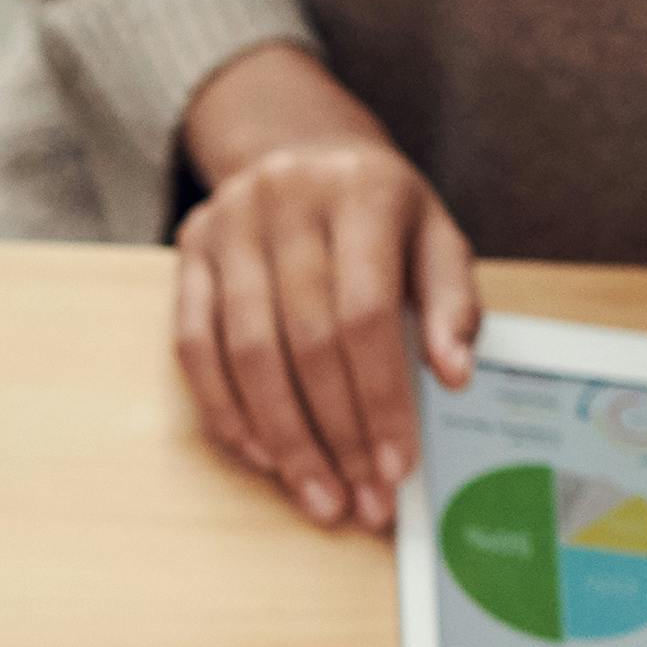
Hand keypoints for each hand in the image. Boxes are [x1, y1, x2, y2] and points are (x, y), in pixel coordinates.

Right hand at [170, 44, 475, 532]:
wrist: (296, 147)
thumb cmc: (377, 210)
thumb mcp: (433, 236)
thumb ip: (452, 303)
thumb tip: (456, 376)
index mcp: (362, 191)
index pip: (367, 313)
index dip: (379, 398)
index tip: (395, 464)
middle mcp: (288, 201)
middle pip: (306, 342)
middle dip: (336, 434)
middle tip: (358, 499)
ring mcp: (230, 226)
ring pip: (247, 354)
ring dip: (284, 439)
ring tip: (316, 495)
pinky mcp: (190, 253)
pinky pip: (195, 348)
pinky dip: (227, 410)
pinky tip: (262, 455)